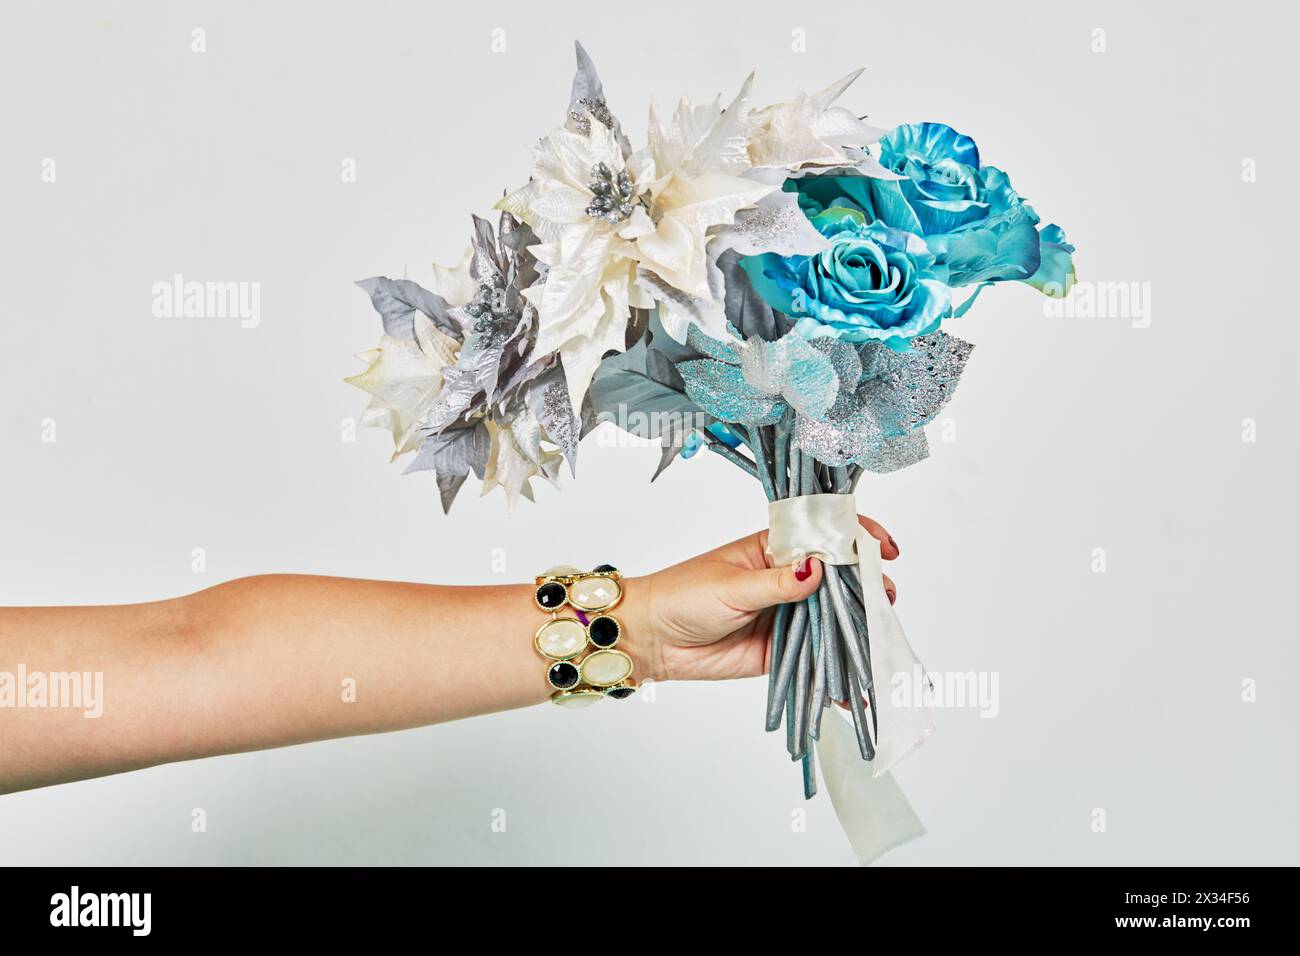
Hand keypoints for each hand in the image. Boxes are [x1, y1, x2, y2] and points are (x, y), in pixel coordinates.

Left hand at [623, 515, 898, 682]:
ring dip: (859, 632)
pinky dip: (837, 673)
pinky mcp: (783, 651)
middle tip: (885, 601)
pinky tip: (855, 687)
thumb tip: (819, 568)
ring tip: (881, 642)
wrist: (653, 639)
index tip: (885, 549)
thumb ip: (777, 582)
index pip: (826, 536)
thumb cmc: (683, 596)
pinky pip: (817, 658)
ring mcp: (789, 615)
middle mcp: (789, 579)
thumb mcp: (732, 585)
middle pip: (840, 582)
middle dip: (868, 590)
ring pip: (834, 621)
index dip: (858, 538)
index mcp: (776, 548)